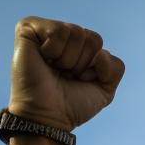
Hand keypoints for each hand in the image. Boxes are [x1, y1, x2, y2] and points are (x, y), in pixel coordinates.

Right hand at [9, 17, 124, 131]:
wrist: (49, 116)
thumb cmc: (72, 105)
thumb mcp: (105, 89)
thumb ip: (116, 68)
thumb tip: (102, 52)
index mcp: (76, 46)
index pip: (98, 41)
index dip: (94, 66)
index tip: (78, 79)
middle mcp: (60, 35)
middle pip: (92, 37)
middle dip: (82, 63)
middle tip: (65, 75)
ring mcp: (43, 30)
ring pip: (76, 32)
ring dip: (69, 60)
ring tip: (54, 70)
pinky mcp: (27, 28)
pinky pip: (59, 31)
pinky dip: (55, 51)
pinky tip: (44, 60)